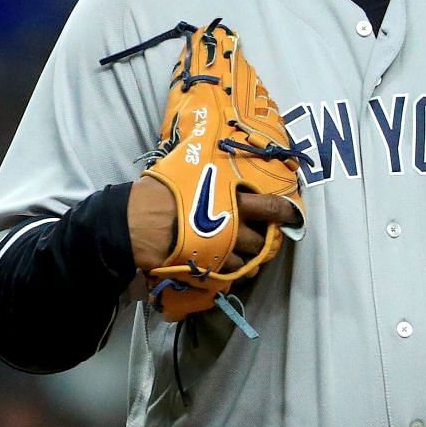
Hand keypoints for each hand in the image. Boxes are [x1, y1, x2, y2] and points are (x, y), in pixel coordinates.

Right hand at [126, 177, 300, 273]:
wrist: (135, 225)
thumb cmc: (156, 193)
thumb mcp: (184, 168)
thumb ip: (205, 168)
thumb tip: (210, 151)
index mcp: (232, 199)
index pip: (272, 208)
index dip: (285, 213)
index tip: (291, 216)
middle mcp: (234, 227)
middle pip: (262, 240)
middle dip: (262, 241)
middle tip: (259, 238)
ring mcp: (223, 252)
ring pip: (247, 261)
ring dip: (246, 260)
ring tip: (240, 257)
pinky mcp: (209, 270)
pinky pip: (227, 275)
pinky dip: (228, 273)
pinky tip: (221, 267)